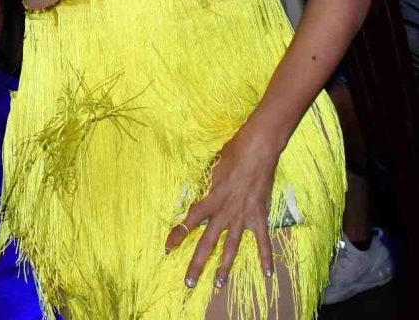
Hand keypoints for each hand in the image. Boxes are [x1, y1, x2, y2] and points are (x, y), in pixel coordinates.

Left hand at [165, 129, 278, 289]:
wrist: (257, 150)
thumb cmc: (232, 153)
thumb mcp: (212, 168)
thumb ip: (207, 185)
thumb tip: (202, 192)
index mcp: (210, 199)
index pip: (190, 221)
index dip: (178, 235)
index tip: (167, 249)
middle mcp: (223, 213)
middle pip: (207, 243)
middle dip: (197, 264)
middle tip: (188, 284)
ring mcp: (242, 218)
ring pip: (231, 248)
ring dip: (224, 268)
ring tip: (218, 285)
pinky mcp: (259, 217)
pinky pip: (262, 242)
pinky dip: (266, 258)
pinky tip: (267, 275)